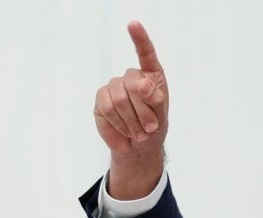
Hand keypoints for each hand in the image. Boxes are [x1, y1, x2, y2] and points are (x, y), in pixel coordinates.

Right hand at [93, 21, 167, 196]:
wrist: (137, 148)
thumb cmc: (153, 128)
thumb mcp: (161, 116)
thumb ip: (156, 99)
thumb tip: (143, 84)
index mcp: (150, 76)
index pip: (145, 53)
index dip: (139, 39)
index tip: (133, 24)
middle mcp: (131, 77)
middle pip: (134, 86)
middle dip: (144, 112)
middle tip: (149, 129)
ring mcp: (114, 87)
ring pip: (120, 99)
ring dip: (132, 122)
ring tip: (139, 133)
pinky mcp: (100, 100)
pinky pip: (107, 108)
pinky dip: (119, 124)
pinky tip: (125, 131)